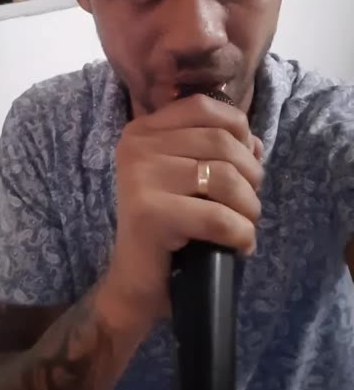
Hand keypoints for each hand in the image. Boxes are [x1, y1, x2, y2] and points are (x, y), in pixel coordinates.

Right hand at [106, 93, 262, 322]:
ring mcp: (139, 177)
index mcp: (144, 131)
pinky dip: (240, 233)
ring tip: (244, 225)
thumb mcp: (190, 178)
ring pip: (225, 178)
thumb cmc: (168, 228)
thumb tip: (255, 143)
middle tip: (249, 204)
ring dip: (249, 207)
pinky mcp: (149, 213)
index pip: (203, 105)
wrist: (135, 283)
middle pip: (221, 142)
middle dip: (251, 175)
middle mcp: (137, 146)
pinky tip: (240, 245)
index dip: (238, 129)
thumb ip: (218, 151)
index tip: (245, 162)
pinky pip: (217, 216)